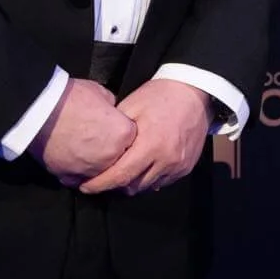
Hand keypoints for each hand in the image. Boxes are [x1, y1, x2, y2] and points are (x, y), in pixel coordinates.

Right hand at [34, 78, 136, 182]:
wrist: (40, 111)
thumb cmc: (71, 98)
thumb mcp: (100, 92)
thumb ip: (112, 106)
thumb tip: (111, 111)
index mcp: (123, 134)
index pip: (132, 137)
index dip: (122, 131)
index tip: (113, 126)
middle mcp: (111, 157)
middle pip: (119, 158)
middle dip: (112, 150)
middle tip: (98, 138)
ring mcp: (91, 170)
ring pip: (100, 172)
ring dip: (95, 163)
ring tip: (84, 149)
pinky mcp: (70, 177)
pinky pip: (78, 178)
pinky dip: (76, 172)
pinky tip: (71, 159)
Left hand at [77, 78, 210, 195]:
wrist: (194, 92)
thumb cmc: (160, 95)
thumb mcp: (132, 105)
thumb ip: (115, 131)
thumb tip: (97, 149)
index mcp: (150, 144)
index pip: (120, 176)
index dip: (100, 184)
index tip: (85, 186)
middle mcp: (166, 160)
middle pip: (133, 186)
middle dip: (114, 185)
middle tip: (100, 178)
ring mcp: (179, 165)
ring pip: (147, 186)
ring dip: (132, 182)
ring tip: (121, 172)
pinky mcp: (186, 167)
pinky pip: (162, 182)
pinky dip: (149, 178)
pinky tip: (141, 167)